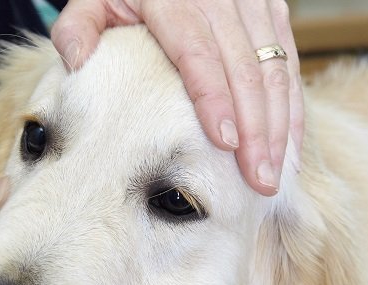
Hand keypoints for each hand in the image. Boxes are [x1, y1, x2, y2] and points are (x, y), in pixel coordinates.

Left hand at [51, 0, 303, 195]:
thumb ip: (77, 26)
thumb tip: (76, 59)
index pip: (197, 53)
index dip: (215, 99)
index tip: (225, 143)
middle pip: (245, 69)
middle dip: (257, 129)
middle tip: (259, 182)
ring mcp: (252, 2)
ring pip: (275, 69)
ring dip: (279, 125)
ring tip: (275, 176)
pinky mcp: (271, 8)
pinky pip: (288, 61)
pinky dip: (291, 105)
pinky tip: (288, 146)